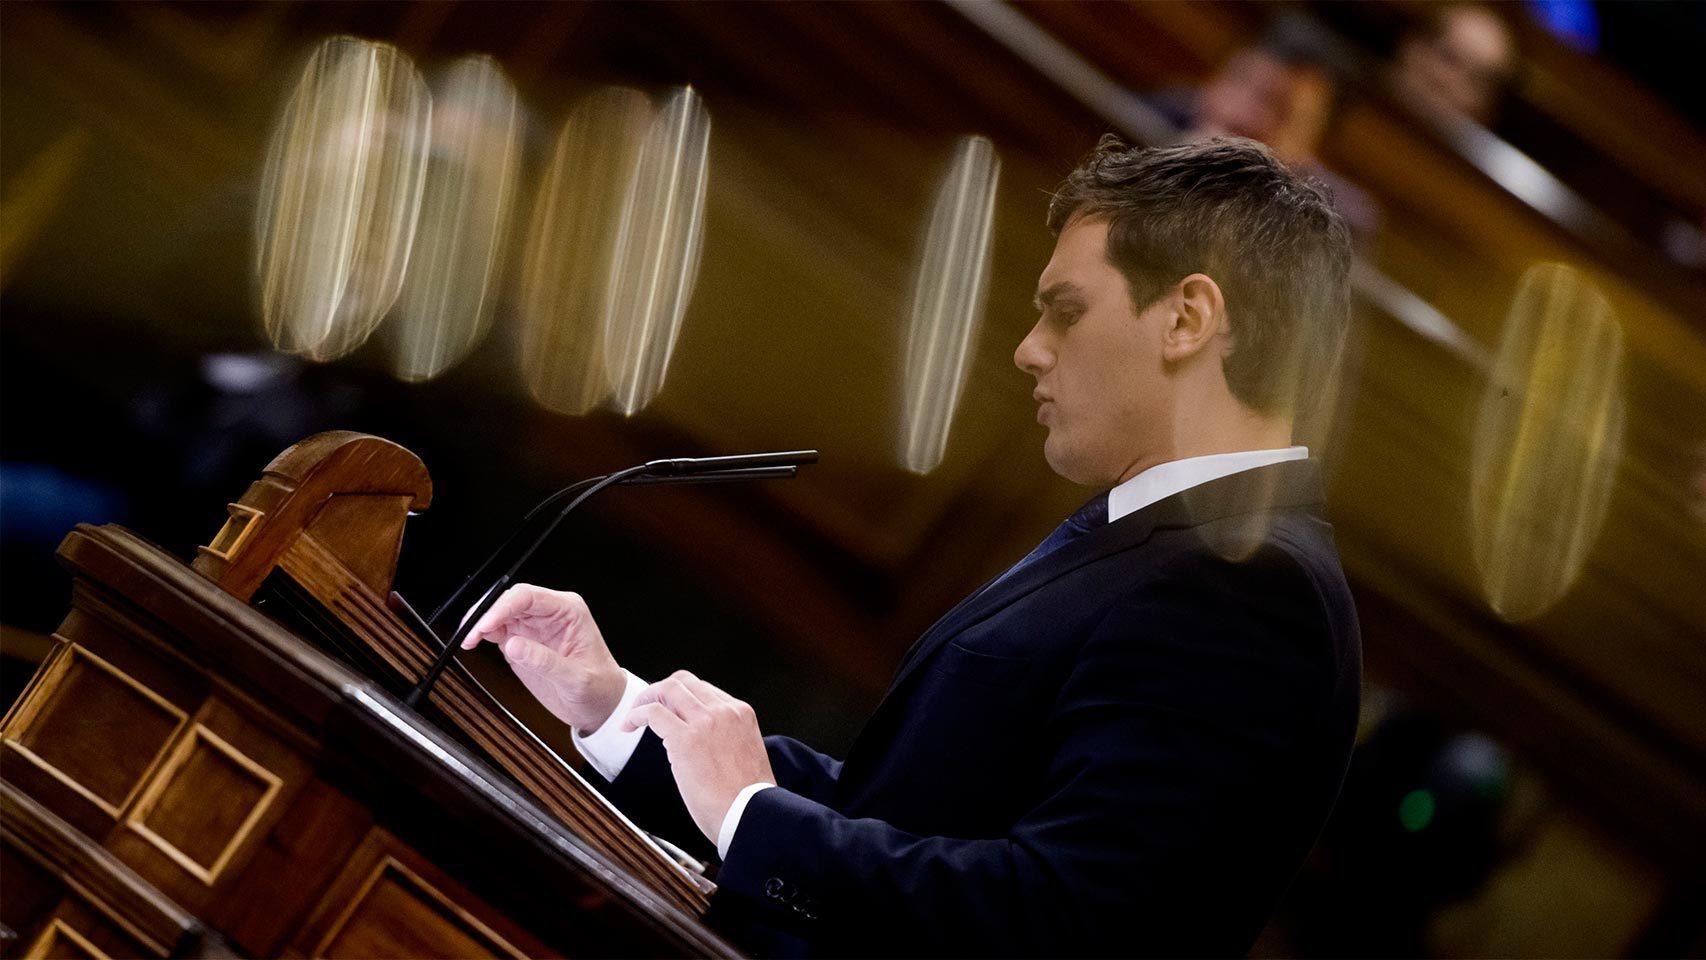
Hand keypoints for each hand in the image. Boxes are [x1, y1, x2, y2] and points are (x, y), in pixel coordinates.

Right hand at [460, 584, 625, 733]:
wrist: (600, 704)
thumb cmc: (599, 687)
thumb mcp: (577, 679)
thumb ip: (546, 661)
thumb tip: (514, 645)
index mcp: (568, 611)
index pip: (528, 597)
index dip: (502, 607)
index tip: (485, 625)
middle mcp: (550, 613)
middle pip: (510, 601)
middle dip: (486, 613)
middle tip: (470, 633)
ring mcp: (534, 626)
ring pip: (500, 613)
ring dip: (481, 623)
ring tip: (467, 639)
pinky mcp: (522, 640)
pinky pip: (497, 629)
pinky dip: (482, 634)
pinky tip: (473, 642)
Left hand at [621, 670, 775, 842]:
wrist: (752, 815)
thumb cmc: (746, 797)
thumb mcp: (743, 752)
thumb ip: (725, 737)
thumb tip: (698, 740)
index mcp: (740, 713)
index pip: (703, 689)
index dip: (680, 698)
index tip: (668, 711)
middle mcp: (724, 711)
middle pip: (684, 681)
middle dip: (661, 691)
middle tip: (646, 707)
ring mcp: (705, 722)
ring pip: (668, 689)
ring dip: (646, 698)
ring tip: (633, 715)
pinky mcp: (685, 739)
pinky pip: (652, 713)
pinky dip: (635, 715)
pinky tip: (628, 726)